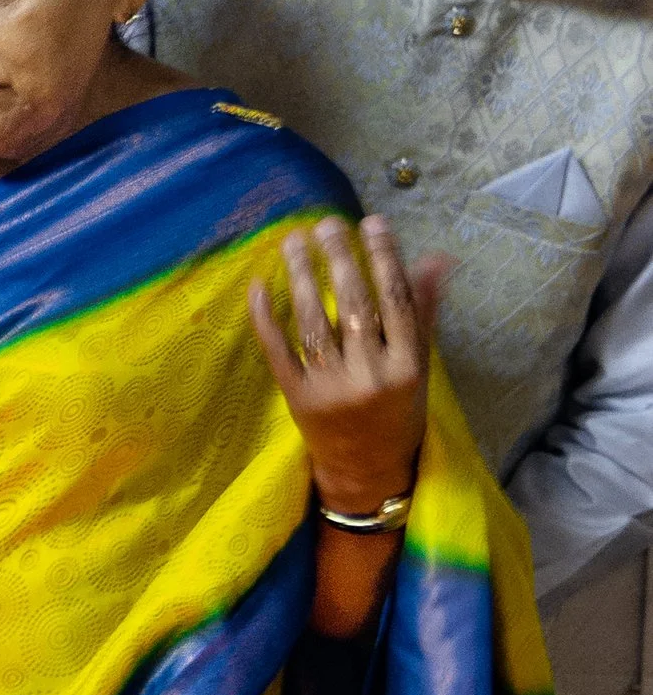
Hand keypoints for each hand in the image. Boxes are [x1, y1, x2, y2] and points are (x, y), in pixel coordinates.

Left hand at [249, 215, 445, 518]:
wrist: (365, 471)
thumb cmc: (397, 411)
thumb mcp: (420, 365)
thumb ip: (423, 311)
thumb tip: (435, 257)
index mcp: (407, 367)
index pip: (397, 302)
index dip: (384, 259)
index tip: (372, 223)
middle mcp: (370, 377)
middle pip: (355, 307)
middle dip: (340, 260)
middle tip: (326, 224)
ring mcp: (331, 390)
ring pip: (314, 324)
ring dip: (302, 278)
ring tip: (294, 241)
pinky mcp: (298, 399)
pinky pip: (279, 352)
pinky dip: (267, 319)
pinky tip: (260, 286)